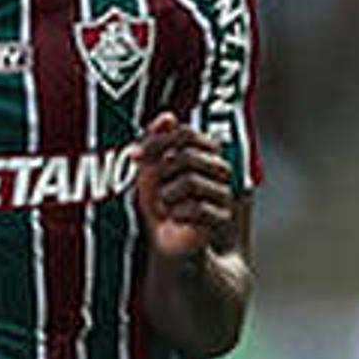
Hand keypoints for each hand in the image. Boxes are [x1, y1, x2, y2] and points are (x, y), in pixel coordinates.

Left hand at [131, 115, 237, 258]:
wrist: (169, 241)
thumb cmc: (162, 203)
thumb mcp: (151, 170)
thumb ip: (158, 142)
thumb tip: (167, 116)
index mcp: (205, 152)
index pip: (186, 132)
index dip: (157, 141)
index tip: (135, 155)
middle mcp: (219, 169)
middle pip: (188, 155)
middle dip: (161, 173)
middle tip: (157, 189)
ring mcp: (224, 193)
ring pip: (191, 181)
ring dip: (167, 196)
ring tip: (167, 206)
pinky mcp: (222, 218)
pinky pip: (197, 208)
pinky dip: (177, 214)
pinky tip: (176, 218)